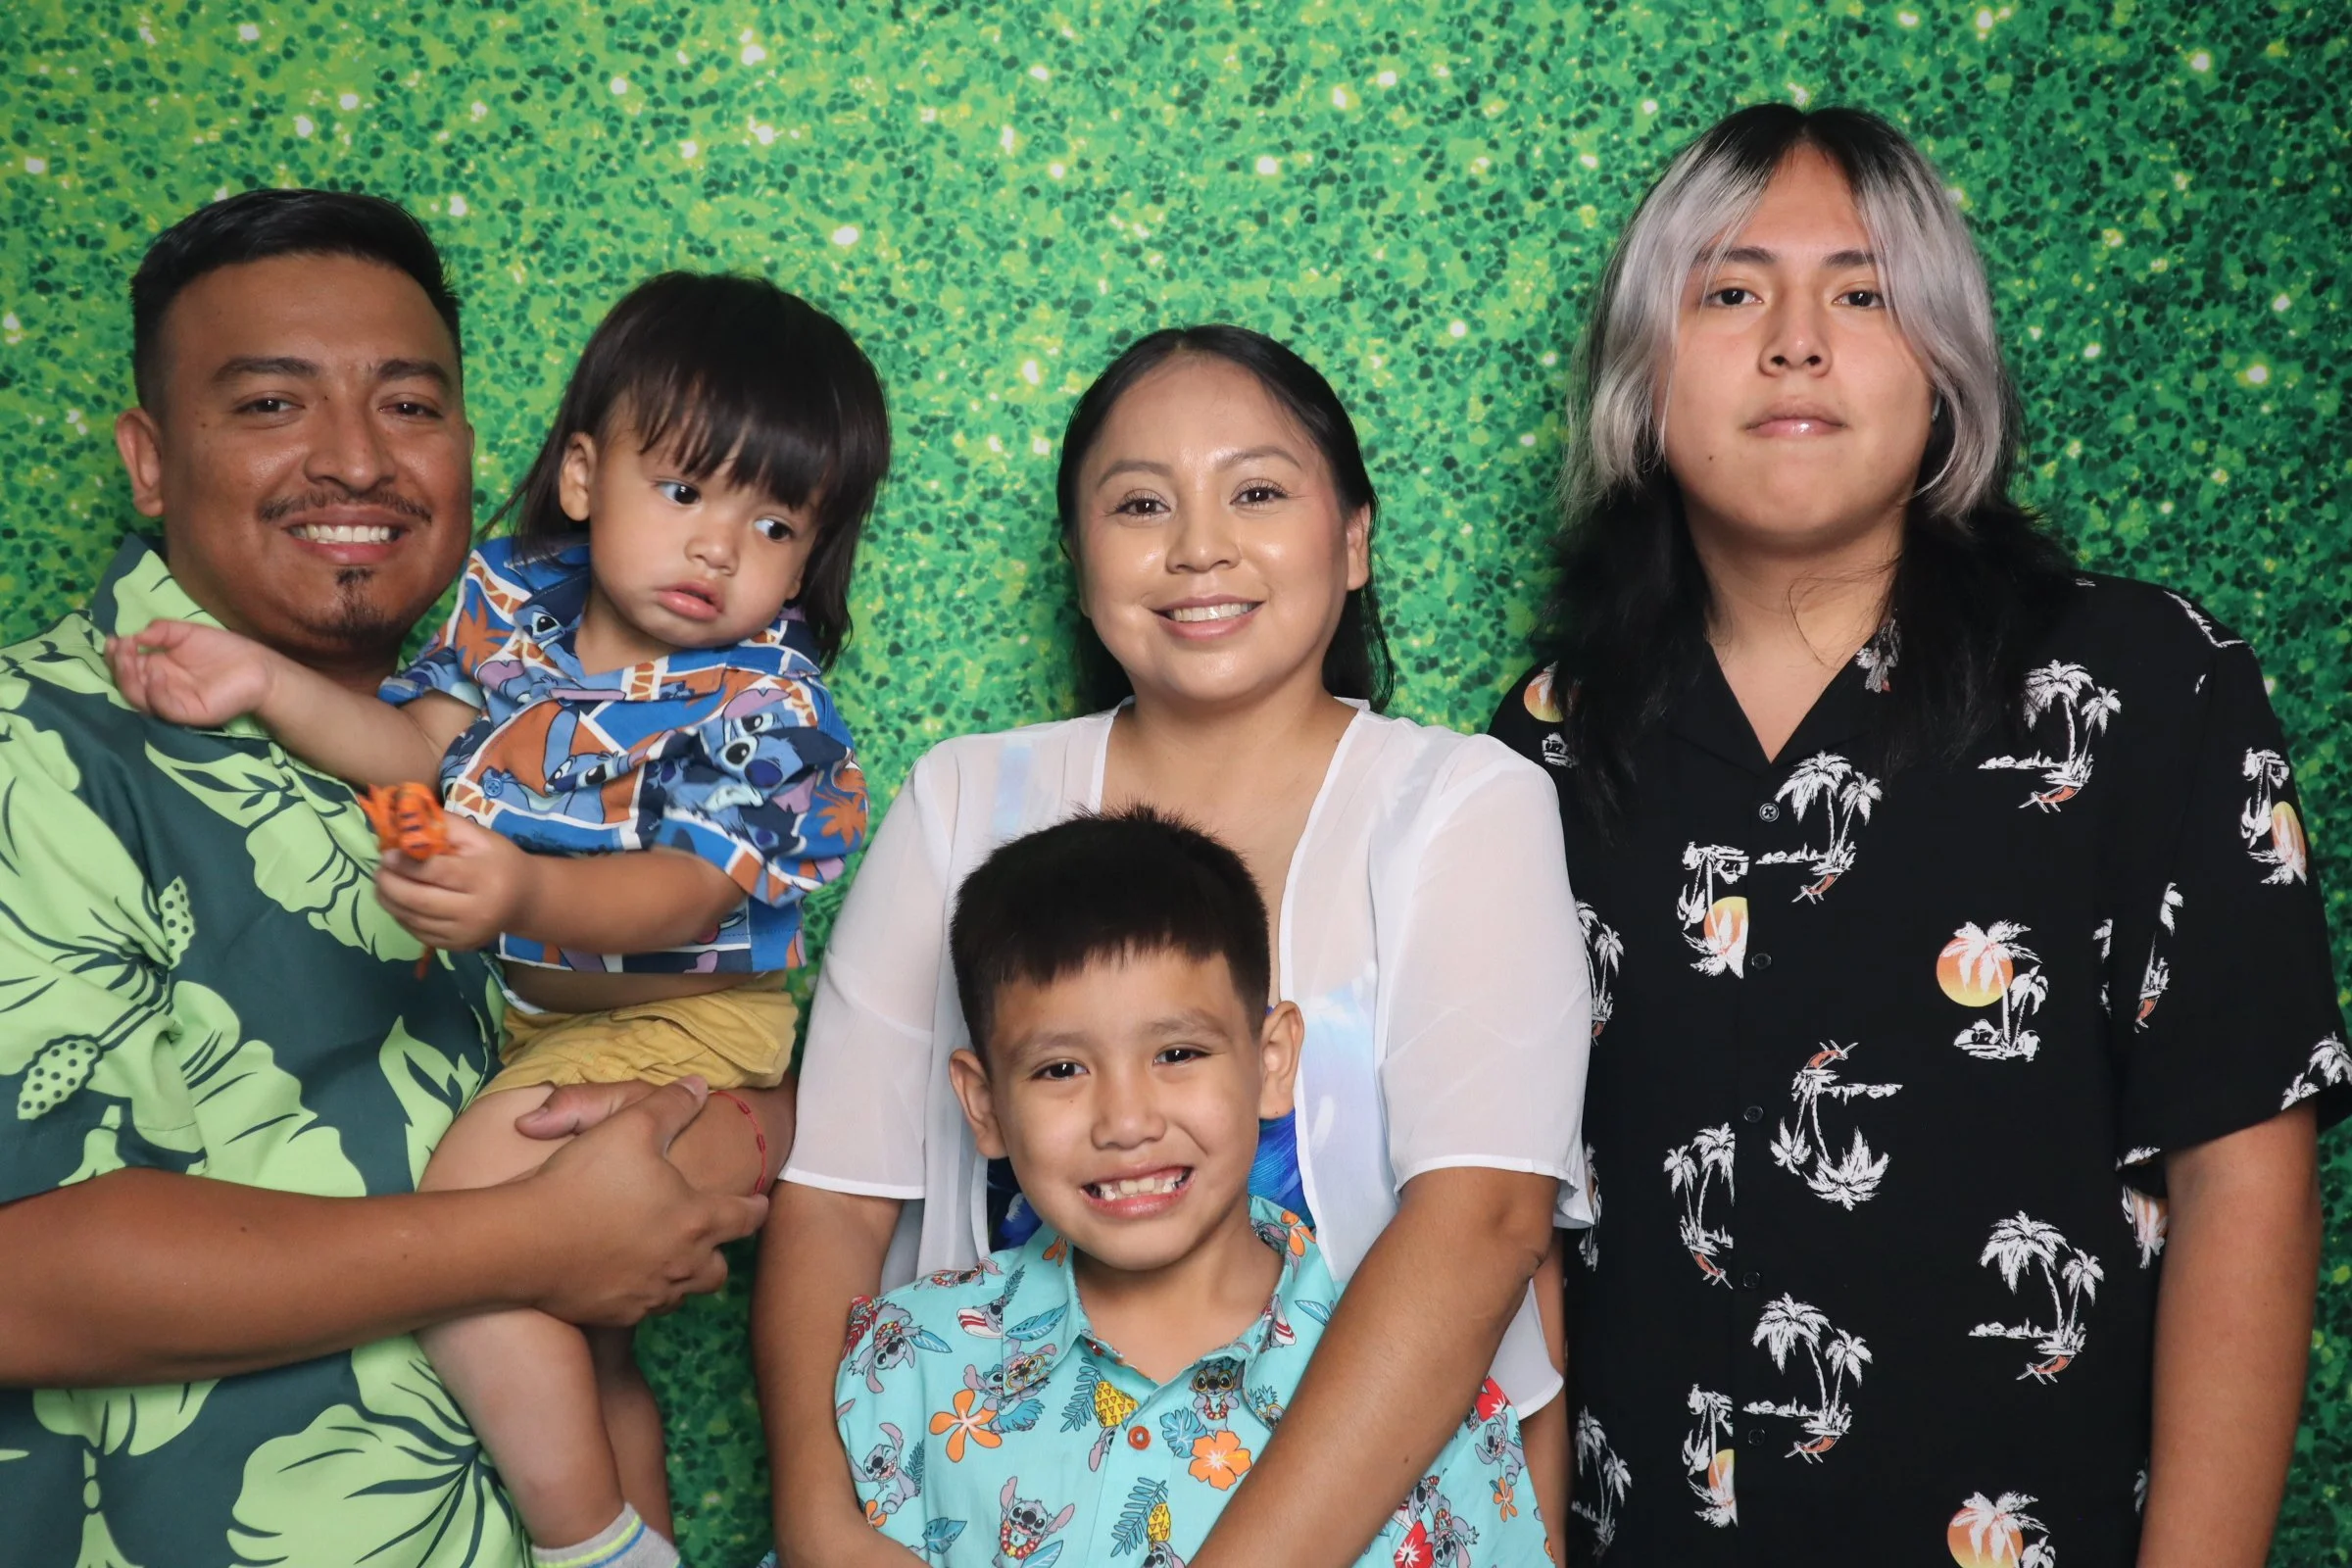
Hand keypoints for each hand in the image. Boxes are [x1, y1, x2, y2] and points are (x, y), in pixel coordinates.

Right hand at [105, 619, 284, 727]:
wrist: (258, 667)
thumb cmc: (223, 649)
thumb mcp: (186, 633)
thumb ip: (161, 631)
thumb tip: (134, 635)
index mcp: (156, 669)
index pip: (127, 666)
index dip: (116, 654)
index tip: (115, 638)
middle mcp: (160, 688)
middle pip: (127, 683)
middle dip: (118, 665)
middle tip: (120, 646)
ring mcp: (172, 702)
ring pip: (139, 698)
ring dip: (128, 677)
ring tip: (129, 656)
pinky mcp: (188, 713)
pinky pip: (164, 707)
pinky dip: (154, 692)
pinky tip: (154, 673)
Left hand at [374, 814, 534, 950]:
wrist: (524, 899)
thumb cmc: (499, 861)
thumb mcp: (480, 836)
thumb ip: (444, 826)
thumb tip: (405, 822)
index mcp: (482, 878)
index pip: (434, 872)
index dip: (405, 864)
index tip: (387, 854)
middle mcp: (474, 911)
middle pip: (418, 900)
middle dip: (390, 884)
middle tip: (379, 870)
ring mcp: (464, 933)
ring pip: (413, 919)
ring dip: (390, 901)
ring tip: (382, 884)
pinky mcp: (456, 946)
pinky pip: (418, 933)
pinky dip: (402, 916)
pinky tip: (398, 902)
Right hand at [521, 1078, 769, 1324]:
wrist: (525, 1241)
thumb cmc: (584, 1180)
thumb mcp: (631, 1124)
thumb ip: (671, 1105)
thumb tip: (701, 1086)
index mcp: (695, 1219)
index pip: (744, 1217)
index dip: (756, 1207)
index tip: (760, 1204)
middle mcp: (681, 1264)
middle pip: (718, 1268)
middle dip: (720, 1252)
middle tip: (709, 1237)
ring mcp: (649, 1295)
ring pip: (683, 1293)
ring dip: (683, 1275)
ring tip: (670, 1258)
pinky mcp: (617, 1316)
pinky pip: (645, 1309)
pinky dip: (646, 1293)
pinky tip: (628, 1278)